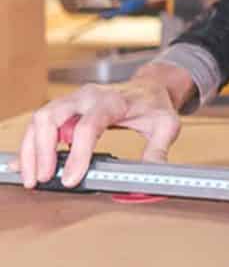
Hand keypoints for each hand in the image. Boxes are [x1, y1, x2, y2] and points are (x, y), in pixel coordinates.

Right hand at [17, 63, 193, 188]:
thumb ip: (159, 150)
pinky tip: (24, 164)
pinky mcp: (65, 107)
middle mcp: (88, 96)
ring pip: (40, 119)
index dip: (78, 154)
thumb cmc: (155, 105)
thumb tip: (151, 174)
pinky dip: (30, 144)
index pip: (88, 126)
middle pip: (52, 117)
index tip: (71, 179)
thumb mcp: (166, 125)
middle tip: (44, 179)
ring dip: (31, 149)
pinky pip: (40, 123)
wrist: (149, 87)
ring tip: (33, 178)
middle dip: (42, 150)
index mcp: (113, 101)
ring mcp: (74, 100)